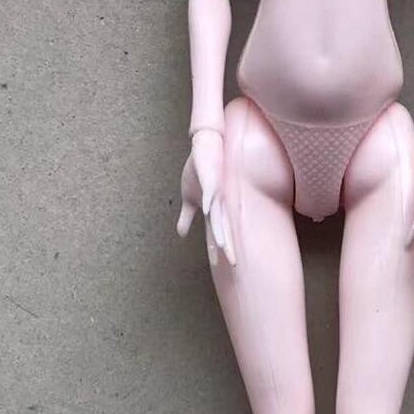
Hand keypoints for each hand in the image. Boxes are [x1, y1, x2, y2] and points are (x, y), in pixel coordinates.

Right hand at [176, 129, 235, 265]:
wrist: (204, 147)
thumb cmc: (198, 171)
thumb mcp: (189, 198)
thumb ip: (187, 217)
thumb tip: (181, 234)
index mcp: (211, 208)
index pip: (214, 233)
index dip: (216, 249)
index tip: (219, 266)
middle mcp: (217, 203)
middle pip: (223, 228)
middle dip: (227, 246)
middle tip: (233, 264)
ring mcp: (216, 192)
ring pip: (219, 213)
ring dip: (220, 228)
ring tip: (224, 244)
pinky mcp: (211, 178)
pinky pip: (211, 190)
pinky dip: (209, 200)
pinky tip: (208, 209)